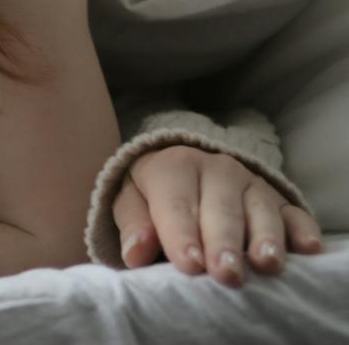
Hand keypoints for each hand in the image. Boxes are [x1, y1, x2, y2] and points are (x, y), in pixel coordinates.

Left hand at [112, 145, 324, 284]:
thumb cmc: (153, 193)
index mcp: (175, 167)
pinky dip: (303, 230)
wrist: (183, 167)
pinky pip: (295, 214)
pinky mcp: (279, 200)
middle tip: (226, 273)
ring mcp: (251, 184)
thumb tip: (135, 252)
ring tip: (266, 263)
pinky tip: (308, 248)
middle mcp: (217, 170)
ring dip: (265, 238)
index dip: (181, 235)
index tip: (189, 265)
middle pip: (221, 210)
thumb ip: (133, 225)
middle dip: (224, 243)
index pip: (176, 204)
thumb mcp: (132, 201)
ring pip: (261, 211)